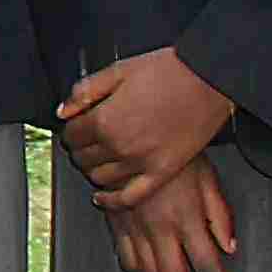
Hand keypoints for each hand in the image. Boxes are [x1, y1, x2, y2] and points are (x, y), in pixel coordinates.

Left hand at [55, 46, 234, 209]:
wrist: (208, 80)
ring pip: (99, 178)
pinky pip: (129, 197)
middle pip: (83, 158)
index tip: (75, 126)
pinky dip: (112, 200)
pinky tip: (103, 196)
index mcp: (105, 120)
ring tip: (97, 158)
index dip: (70, 130)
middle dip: (80, 148)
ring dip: (93, 169)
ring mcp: (141, 163)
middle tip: (86, 141)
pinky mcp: (162, 173)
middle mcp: (119, 146)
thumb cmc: (169, 71)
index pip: (71, 135)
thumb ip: (86, 91)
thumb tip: (63, 111)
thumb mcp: (119, 71)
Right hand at [105, 159, 242, 271]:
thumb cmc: (175, 153)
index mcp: (187, 219)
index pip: (210, 269)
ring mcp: (137, 230)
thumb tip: (230, 248)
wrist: (131, 136)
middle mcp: (161, 229)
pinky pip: (128, 263)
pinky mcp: (118, 225)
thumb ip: (220, 214)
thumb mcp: (208, 177)